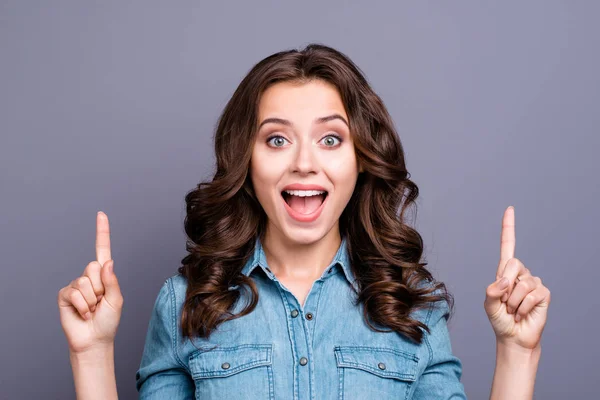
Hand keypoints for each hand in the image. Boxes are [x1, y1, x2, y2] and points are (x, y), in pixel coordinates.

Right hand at [57, 211, 123, 353]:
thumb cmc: (108, 321)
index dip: (101, 232)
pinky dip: (82, 306)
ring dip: (92, 300)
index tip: (101, 214)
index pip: (102, 250)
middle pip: (94, 267)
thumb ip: (112, 281)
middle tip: (100, 302)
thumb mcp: (116, 300)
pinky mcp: (64, 295)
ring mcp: (75, 285)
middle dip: (100, 288)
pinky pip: (74, 293)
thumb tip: (107, 262)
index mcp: (104, 275)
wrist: (94, 340)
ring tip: (92, 310)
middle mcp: (89, 277)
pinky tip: (83, 314)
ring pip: (85, 282)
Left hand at [484, 206, 550, 349]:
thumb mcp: (488, 304)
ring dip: (512, 302)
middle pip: (512, 264)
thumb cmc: (500, 319)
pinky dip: (522, 308)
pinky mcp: (543, 293)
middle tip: (504, 302)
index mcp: (504, 272)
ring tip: (513, 310)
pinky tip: (522, 313)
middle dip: (504, 285)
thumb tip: (504, 281)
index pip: (507, 246)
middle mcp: (520, 273)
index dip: (508, 228)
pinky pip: (531, 295)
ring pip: (520, 284)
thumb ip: (491, 291)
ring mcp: (533, 282)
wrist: (513, 337)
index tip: (510, 209)